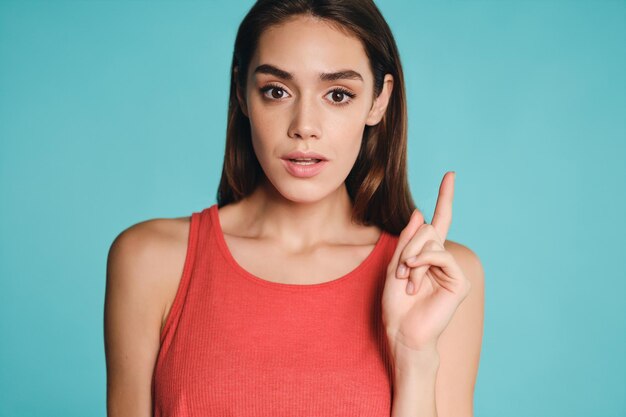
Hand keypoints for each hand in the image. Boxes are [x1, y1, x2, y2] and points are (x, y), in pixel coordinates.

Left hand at [382, 171, 470, 355]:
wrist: (402, 330)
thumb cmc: (395, 302)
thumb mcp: (395, 264)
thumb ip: (407, 240)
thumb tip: (422, 213)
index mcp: (428, 253)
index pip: (440, 220)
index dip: (445, 197)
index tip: (450, 175)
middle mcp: (442, 258)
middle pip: (428, 229)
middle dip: (409, 246)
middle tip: (403, 272)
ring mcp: (452, 269)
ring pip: (433, 241)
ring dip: (413, 258)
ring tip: (408, 281)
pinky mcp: (458, 280)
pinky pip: (441, 255)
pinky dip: (424, 262)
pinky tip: (414, 277)